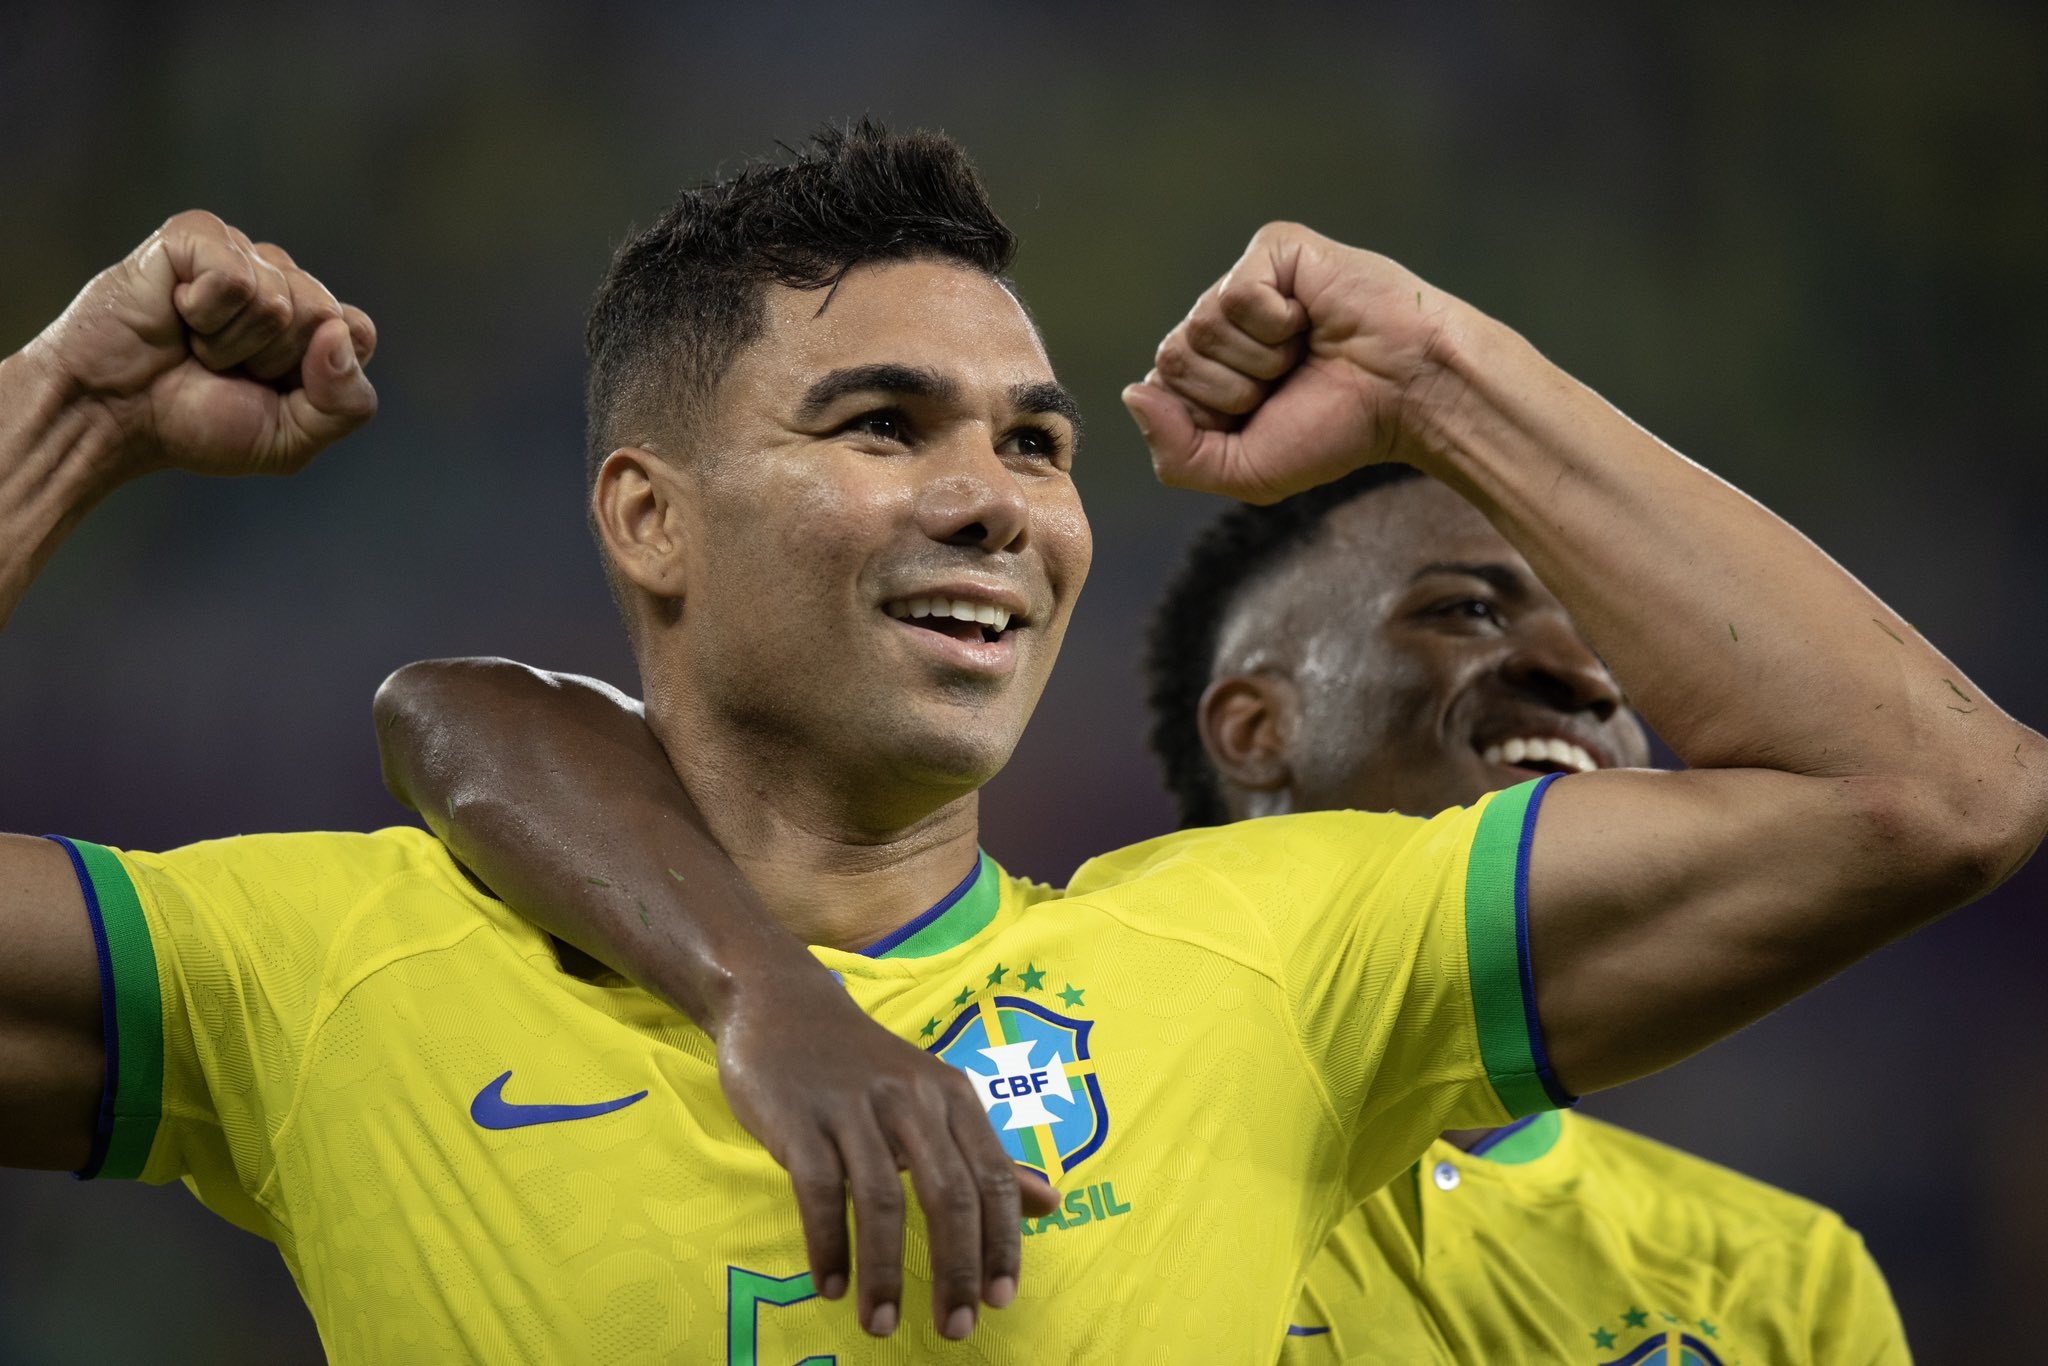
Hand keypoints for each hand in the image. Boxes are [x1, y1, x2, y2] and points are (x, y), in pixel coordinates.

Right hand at [23, 209, 376, 481]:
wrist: (109, 414)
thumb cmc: (195, 422)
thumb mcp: (290, 439)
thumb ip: (345, 404)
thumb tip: (341, 334)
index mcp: (311, 323)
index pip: (357, 332)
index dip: (317, 374)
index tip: (269, 388)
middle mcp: (282, 279)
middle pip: (323, 315)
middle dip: (271, 360)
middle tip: (219, 367)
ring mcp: (240, 251)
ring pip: (280, 301)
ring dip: (230, 342)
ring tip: (193, 344)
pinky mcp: (196, 234)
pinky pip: (235, 279)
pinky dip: (204, 313)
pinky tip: (175, 314)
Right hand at [715, 981, 1058, 1341]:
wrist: (781, 1006)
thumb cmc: (867, 1065)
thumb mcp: (936, 1100)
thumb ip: (987, 1156)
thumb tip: (1051, 1205)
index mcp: (952, 1094)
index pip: (992, 1178)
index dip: (1001, 1243)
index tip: (1000, 1301)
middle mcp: (911, 1098)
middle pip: (946, 1194)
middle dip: (954, 1270)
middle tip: (954, 1329)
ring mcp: (853, 1106)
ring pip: (880, 1200)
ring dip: (882, 1272)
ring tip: (881, 1324)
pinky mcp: (800, 1118)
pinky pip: (819, 1192)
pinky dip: (827, 1246)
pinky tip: (832, 1287)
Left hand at [1122, 221, 1452, 503]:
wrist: (1408, 392)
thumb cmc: (1336, 429)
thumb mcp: (1245, 471)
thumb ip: (1177, 454)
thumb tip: (1133, 393)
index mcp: (1209, 372)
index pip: (1160, 392)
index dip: (1212, 418)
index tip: (1265, 417)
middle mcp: (1219, 325)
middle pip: (1173, 359)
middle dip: (1234, 390)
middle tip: (1289, 382)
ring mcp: (1244, 284)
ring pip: (1201, 327)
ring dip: (1261, 359)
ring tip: (1304, 351)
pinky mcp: (1273, 251)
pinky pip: (1236, 295)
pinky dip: (1276, 323)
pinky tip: (1311, 319)